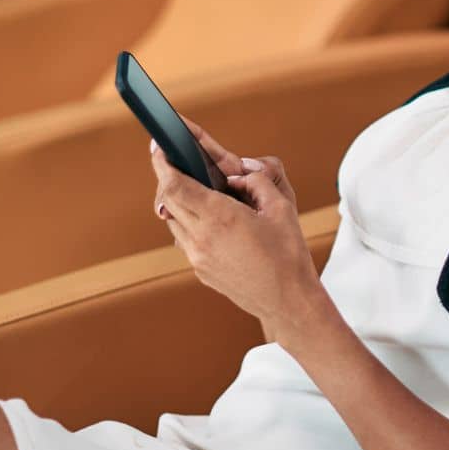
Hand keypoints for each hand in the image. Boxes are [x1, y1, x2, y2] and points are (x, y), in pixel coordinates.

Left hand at [150, 130, 321, 341]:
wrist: (288, 301)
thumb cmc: (288, 255)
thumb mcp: (281, 208)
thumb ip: (257, 182)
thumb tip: (239, 174)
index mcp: (220, 217)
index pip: (175, 185)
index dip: (163, 163)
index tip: (160, 148)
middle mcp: (202, 238)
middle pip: (168, 200)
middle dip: (168, 179)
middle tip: (174, 163)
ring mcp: (198, 257)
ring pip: (173, 221)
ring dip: (178, 203)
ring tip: (196, 192)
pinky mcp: (201, 271)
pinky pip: (184, 240)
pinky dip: (189, 224)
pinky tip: (209, 221)